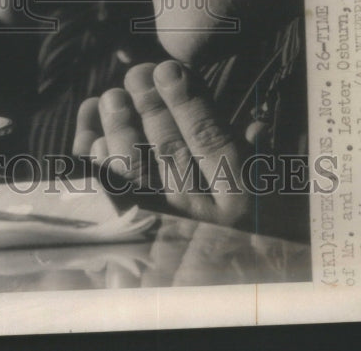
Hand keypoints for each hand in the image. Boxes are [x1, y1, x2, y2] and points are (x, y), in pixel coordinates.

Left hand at [73, 60, 249, 227]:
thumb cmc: (253, 233)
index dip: (188, 101)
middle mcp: (203, 219)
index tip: (169, 68)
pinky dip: (100, 165)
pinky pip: (111, 199)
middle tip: (136, 73)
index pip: (212, 140)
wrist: (229, 292)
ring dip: (120, 129)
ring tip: (112, 97)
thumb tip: (257, 124)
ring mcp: (165, 232)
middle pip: (169, 150)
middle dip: (149, 106)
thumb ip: (257, 158)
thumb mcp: (266, 194)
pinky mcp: (134, 240)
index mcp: (240, 200)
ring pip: (136, 172)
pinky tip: (95, 137)